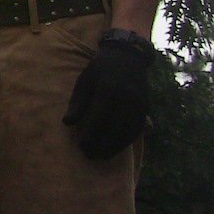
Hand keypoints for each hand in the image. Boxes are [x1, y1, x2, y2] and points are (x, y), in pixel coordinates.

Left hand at [63, 32, 153, 159]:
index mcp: (109, 90)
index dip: (90, 136)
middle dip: (101, 145)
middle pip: (114, 129)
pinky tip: (116, 149)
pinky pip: (137, 130)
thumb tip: (67, 123)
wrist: (127, 56)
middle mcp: (127, 98)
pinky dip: (126, 142)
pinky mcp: (146, 108)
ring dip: (115, 147)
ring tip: (101, 156)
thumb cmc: (100, 69)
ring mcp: (139, 104)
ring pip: (127, 132)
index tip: (81, 147)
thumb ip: (77, 102)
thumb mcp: (84, 81)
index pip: (98, 119)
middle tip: (89, 156)